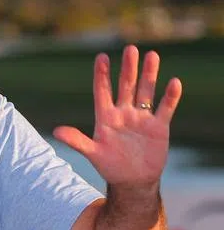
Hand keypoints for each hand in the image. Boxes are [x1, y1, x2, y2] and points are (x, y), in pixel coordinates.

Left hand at [53, 45, 181, 187]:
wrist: (133, 180)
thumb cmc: (110, 166)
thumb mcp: (92, 153)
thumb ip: (76, 141)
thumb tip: (56, 131)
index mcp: (106, 117)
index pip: (102, 91)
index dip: (102, 74)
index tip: (101, 56)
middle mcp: (124, 113)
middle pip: (126, 86)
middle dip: (128, 68)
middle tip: (131, 48)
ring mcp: (142, 118)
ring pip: (146, 91)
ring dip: (149, 75)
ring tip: (152, 55)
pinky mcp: (159, 126)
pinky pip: (165, 108)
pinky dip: (170, 96)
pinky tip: (174, 82)